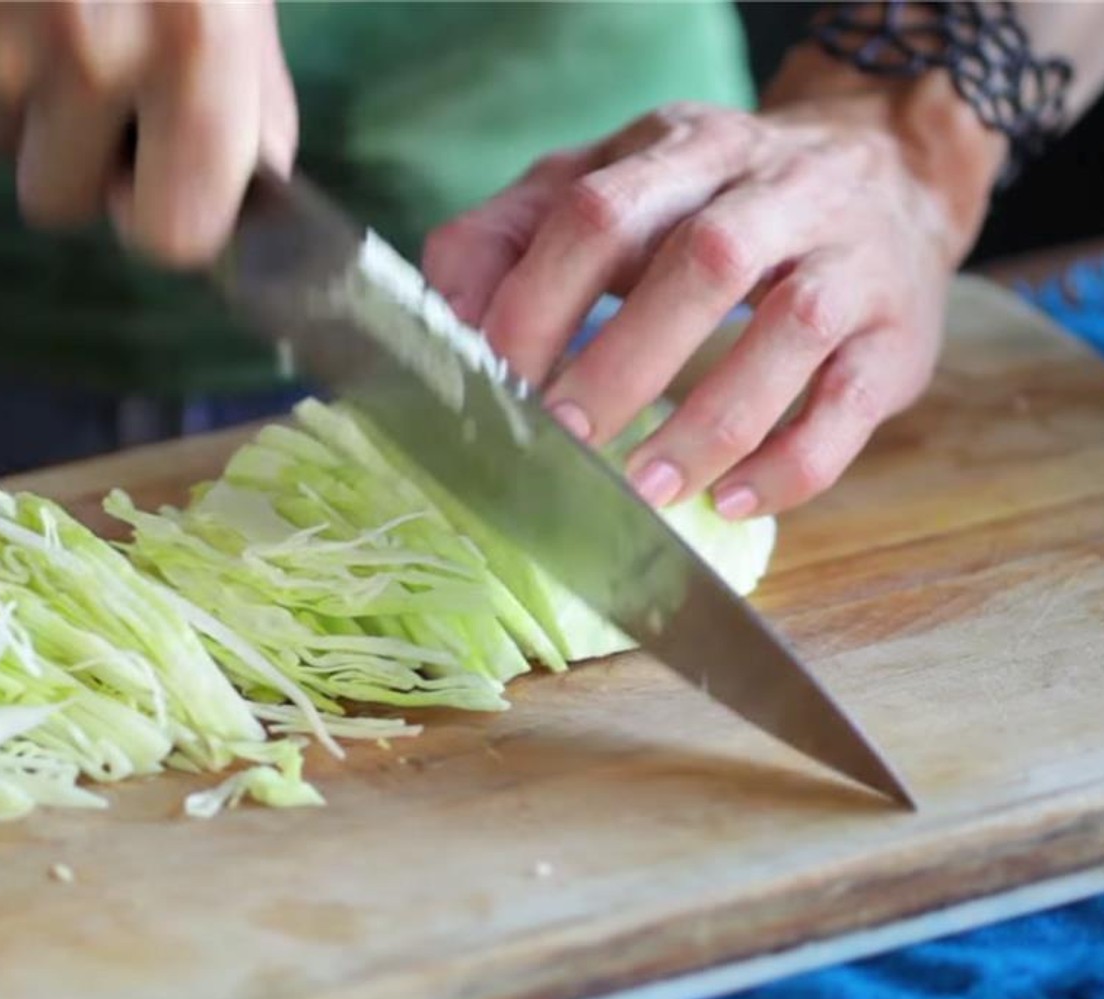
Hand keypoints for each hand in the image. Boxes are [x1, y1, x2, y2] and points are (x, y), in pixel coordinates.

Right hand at [0, 0, 297, 265]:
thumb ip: (248, 88)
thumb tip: (252, 183)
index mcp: (192, 46)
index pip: (170, 239)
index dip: (160, 214)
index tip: (156, 175)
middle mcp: (82, 54)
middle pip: (55, 202)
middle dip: (71, 151)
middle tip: (86, 57)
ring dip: (7, 85)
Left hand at [423, 54, 1004, 517]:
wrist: (881, 175)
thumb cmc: (707, 202)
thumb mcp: (605, 184)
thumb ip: (511, 236)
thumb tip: (449, 318)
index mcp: (685, 149)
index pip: (600, 212)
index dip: (539, 301)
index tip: (496, 382)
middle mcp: (780, 189)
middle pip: (702, 262)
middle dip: (620, 364)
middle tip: (561, 440)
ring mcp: (851, 260)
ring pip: (789, 330)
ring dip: (708, 422)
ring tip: (644, 489)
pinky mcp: (899, 336)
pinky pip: (851, 403)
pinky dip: (791, 464)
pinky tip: (732, 499)